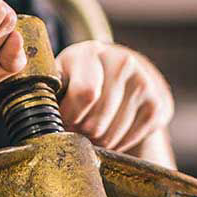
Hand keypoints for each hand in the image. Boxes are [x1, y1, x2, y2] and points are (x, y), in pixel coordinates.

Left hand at [57, 41, 174, 155]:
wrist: (124, 73)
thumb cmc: (82, 78)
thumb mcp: (62, 75)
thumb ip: (47, 91)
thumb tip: (39, 117)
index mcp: (89, 53)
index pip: (85, 93)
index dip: (70, 117)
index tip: (63, 121)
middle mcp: (121, 61)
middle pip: (97, 121)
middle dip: (81, 132)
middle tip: (78, 128)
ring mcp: (143, 82)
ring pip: (113, 134)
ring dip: (98, 141)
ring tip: (92, 131)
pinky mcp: (158, 104)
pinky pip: (131, 138)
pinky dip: (117, 144)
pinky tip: (111, 132)